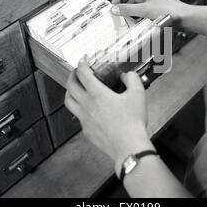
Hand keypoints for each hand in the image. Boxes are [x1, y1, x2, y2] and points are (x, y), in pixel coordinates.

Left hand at [65, 60, 154, 174]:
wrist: (128, 146)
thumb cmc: (132, 122)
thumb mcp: (138, 94)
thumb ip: (132, 79)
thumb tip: (127, 75)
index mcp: (97, 94)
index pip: (83, 74)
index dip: (81, 64)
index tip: (83, 60)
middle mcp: (87, 105)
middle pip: (70, 85)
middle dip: (72, 75)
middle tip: (77, 72)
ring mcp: (84, 118)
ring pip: (68, 101)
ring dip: (69, 91)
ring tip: (74, 88)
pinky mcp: (86, 130)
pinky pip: (76, 115)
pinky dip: (77, 107)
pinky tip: (85, 108)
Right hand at [111, 0, 187, 22]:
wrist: (183, 19)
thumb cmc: (171, 11)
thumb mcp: (145, 10)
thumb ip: (128, 9)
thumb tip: (115, 8)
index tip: (114, 3)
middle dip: (122, 2)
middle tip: (117, 11)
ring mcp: (151, 1)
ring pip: (134, 3)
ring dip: (128, 10)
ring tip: (124, 16)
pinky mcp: (153, 10)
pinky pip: (139, 11)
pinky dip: (134, 15)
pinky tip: (133, 21)